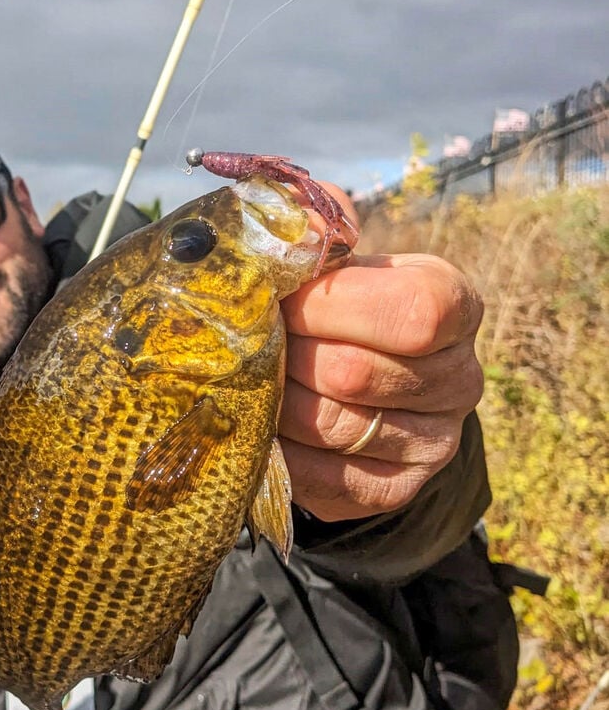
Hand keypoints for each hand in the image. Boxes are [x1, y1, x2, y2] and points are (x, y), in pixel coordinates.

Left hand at [280, 232, 483, 521]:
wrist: (338, 381)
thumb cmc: (327, 304)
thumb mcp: (327, 253)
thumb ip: (314, 221)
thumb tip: (300, 228)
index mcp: (452, 304)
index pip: (415, 311)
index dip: (333, 307)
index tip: (282, 301)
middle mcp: (459, 378)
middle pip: (355, 373)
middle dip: (286, 355)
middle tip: (251, 346)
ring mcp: (433, 442)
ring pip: (332, 427)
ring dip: (274, 402)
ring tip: (251, 380)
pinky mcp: (393, 489)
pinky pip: (322, 476)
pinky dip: (278, 451)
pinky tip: (261, 426)